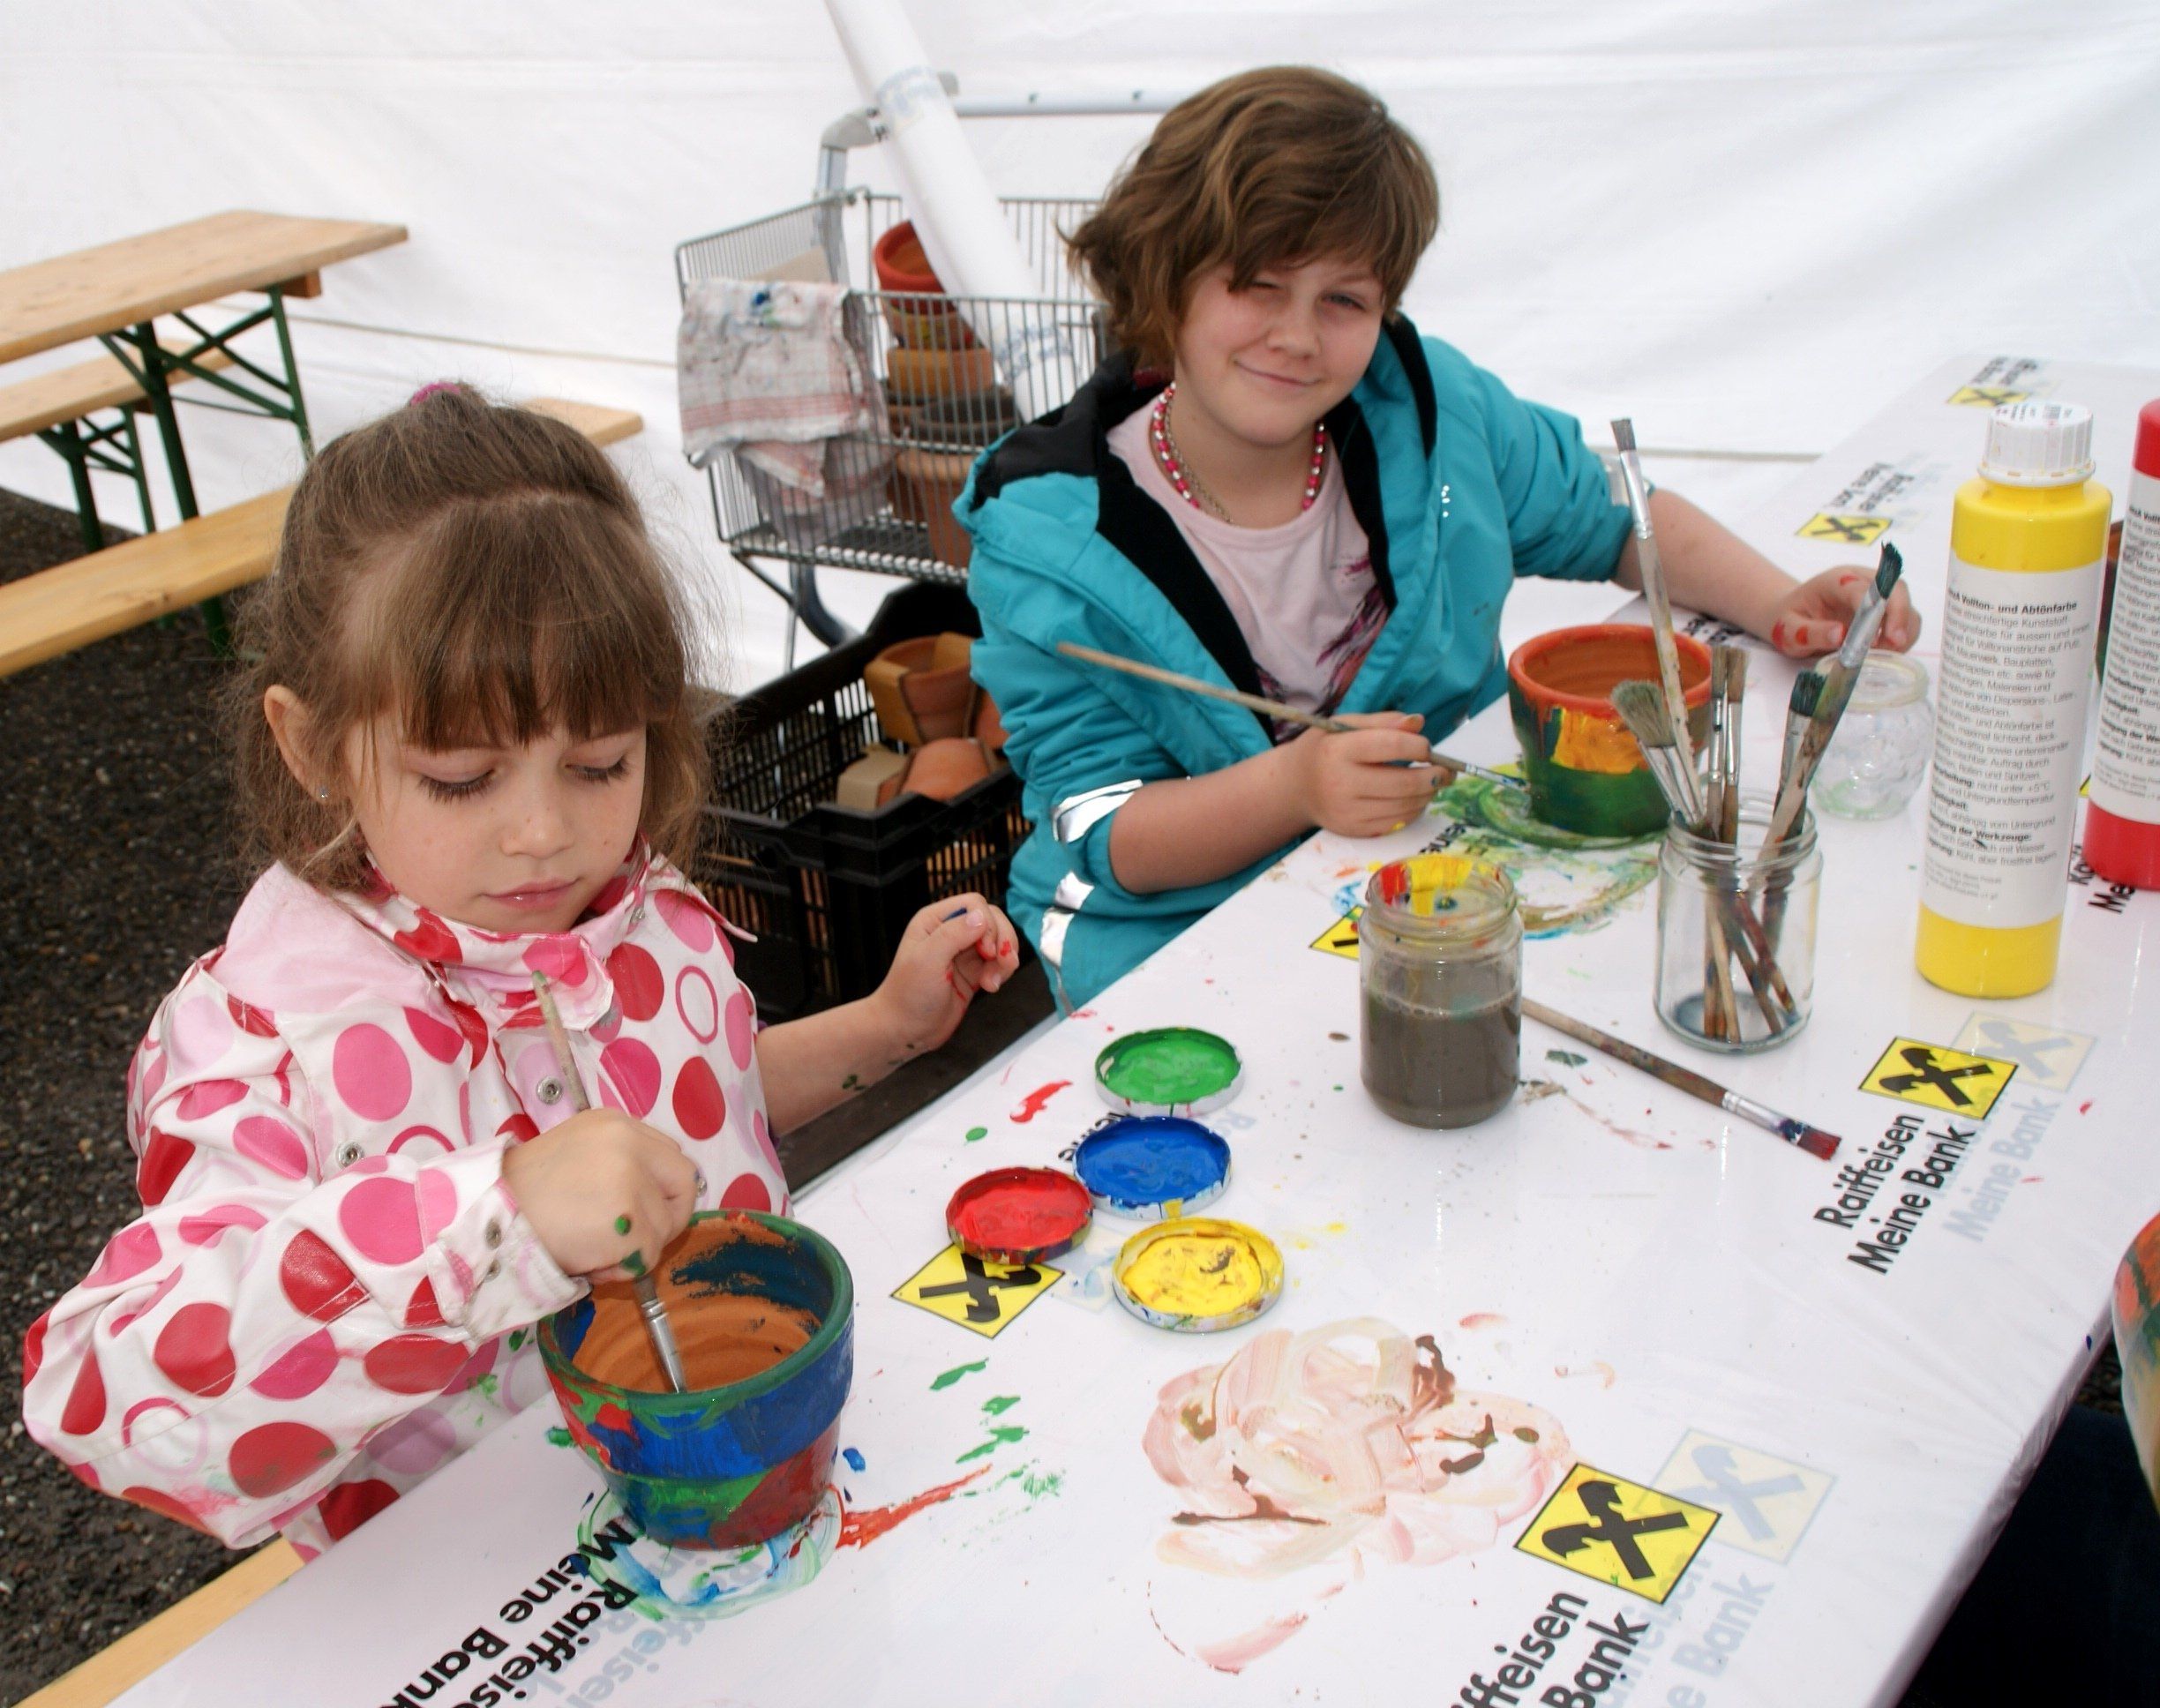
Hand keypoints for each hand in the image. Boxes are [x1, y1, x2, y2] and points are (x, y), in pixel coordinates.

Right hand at [500, 1109, 697, 1282]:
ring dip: (634, 1248)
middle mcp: (629, 1143)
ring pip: (664, 1227)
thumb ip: (617, 1163)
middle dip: (667, 1217)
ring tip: (591, 1248)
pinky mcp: (629, 1221)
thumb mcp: (575, 1153)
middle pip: (684, 1183)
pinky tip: (589, 1260)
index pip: (670, 1156)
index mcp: (616, 1123)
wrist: (486, 1218)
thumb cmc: (522, 1194)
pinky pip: (646, 1257)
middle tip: (635, 1238)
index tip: (640, 1210)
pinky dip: (622, 1269)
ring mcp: (631, 1181)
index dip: (661, 1189)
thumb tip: (654, 1195)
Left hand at [869, 894, 1020, 1057]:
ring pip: (999, 941)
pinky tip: (991, 986)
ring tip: (994, 981)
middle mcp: (950, 932)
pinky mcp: (974, 971)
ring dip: (1005, 959)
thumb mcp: (927, 960)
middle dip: (1002, 940)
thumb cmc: (907, 996)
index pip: (974, 905)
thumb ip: (953, 934)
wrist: (906, 1030)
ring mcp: (964, 952)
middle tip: (1001, 962)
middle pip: (992, 919)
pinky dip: (1002, 972)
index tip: (986, 950)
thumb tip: (982, 917)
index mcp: (934, 921)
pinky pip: (998, 962)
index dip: (986, 924)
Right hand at [1281, 712, 1440, 836]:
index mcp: (1337, 750)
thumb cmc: (1324, 749)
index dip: (1419, 746)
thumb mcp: (1344, 725)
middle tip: (1446, 770)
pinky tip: (1415, 798)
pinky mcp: (1353, 830)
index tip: (1427, 747)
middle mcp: (1340, 783)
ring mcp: (1347, 811)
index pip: (1391, 746)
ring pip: (1404, 806)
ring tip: (1433, 782)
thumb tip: (1418, 722)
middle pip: (1403, 782)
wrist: (1295, 787)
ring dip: (1427, 794)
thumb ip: (1382, 721)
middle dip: (1434, 776)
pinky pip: (1396, 822)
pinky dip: (1413, 809)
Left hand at [1766, 566, 1920, 658]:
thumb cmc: (1790, 620)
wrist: (1793, 617)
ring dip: (1904, 630)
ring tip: (1886, 653)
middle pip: (1895, 589)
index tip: (1876, 638)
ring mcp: (1877, 594)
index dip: (1874, 610)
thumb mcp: (1789, 629)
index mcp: (1835, 580)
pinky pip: (1905, 620)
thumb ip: (1811, 632)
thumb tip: (1840, 635)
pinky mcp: (1885, 610)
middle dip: (1900, 616)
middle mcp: (1862, 581)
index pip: (1862, 589)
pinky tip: (1887, 652)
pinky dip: (1903, 637)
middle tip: (1895, 644)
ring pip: (1905, 605)